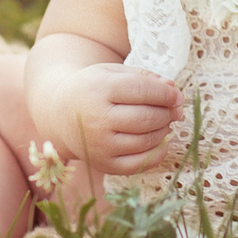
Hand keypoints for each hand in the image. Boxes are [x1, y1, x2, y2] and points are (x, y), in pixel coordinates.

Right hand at [42, 61, 181, 176]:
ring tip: (163, 122)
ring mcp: (100, 145)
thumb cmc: (93, 89)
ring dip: (164, 130)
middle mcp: (98, 119)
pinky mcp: (104, 164)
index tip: (177, 96)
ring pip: (147, 140)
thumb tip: (173, 90)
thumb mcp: (113, 73)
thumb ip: (144, 78)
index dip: (167, 94)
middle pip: (147, 118)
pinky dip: (158, 153)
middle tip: (173, 110)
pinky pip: (140, 164)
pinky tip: (161, 141)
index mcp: (100, 89)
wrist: (60, 114)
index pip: (143, 91)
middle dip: (168, 113)